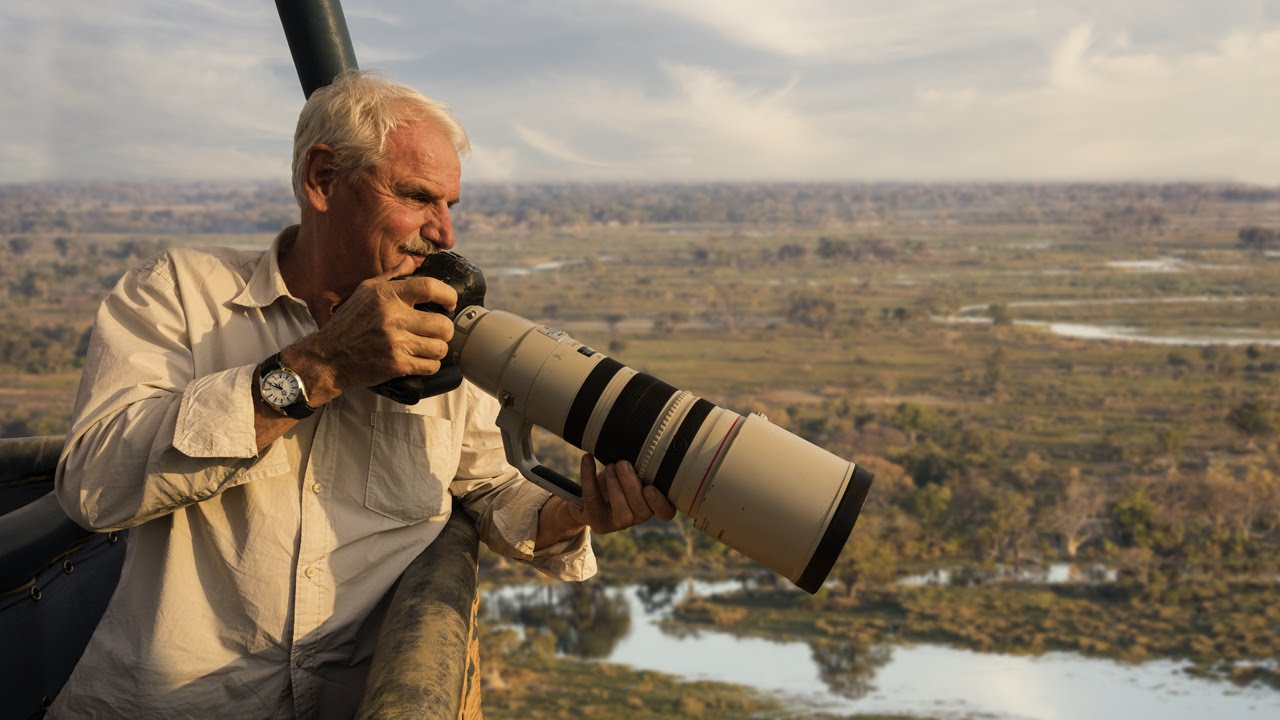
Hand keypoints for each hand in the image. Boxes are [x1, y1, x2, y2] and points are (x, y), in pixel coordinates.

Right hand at [282, 262, 457, 404]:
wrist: (327, 357)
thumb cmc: (348, 322)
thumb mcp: (365, 292)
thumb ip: (391, 276)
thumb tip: (411, 261)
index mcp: (386, 295)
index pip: (430, 288)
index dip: (448, 296)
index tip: (449, 304)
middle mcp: (392, 317)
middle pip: (443, 324)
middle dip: (444, 330)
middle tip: (435, 332)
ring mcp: (395, 343)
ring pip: (440, 348)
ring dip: (436, 349)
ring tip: (426, 346)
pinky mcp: (396, 365)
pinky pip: (430, 366)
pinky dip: (429, 365)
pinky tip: (418, 360)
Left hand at [536, 454, 676, 548]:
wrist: (587, 495)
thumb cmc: (616, 477)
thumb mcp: (631, 468)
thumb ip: (641, 463)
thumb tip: (644, 444)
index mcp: (651, 504)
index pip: (666, 512)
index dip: (660, 502)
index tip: (650, 488)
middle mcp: (637, 518)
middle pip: (642, 510)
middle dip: (631, 486)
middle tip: (622, 464)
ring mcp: (617, 524)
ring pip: (622, 515)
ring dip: (615, 487)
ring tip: (610, 466)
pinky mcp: (597, 521)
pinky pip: (593, 501)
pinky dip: (589, 477)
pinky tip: (588, 458)